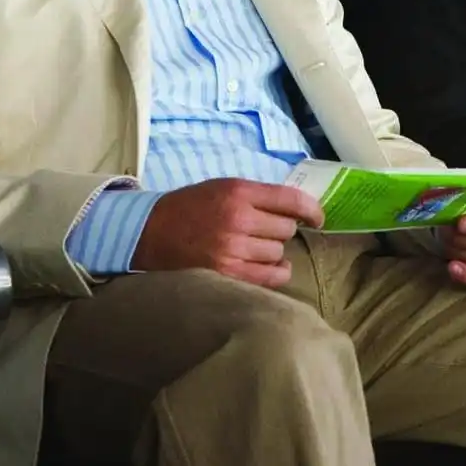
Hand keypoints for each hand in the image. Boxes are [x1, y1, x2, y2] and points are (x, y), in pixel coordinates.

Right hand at [131, 178, 323, 286]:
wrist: (147, 234)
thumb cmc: (188, 209)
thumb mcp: (222, 188)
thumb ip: (258, 196)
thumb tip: (298, 209)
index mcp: (238, 192)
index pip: (291, 199)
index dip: (312, 210)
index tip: (317, 218)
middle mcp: (238, 220)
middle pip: (286, 229)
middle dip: (281, 230)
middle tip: (264, 232)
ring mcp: (233, 250)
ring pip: (278, 252)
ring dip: (273, 251)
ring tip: (255, 248)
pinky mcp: (227, 275)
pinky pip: (270, 277)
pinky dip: (277, 272)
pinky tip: (273, 268)